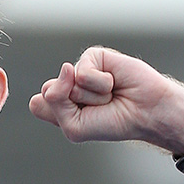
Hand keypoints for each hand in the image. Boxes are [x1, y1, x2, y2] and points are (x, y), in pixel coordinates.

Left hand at [28, 47, 183, 152]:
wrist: (146, 112)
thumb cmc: (113, 122)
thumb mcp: (73, 126)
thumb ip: (55, 102)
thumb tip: (65, 67)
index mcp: (57, 105)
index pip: (37, 104)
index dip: (59, 115)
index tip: (83, 120)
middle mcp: (66, 86)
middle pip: (48, 92)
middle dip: (73, 105)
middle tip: (96, 108)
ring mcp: (78, 70)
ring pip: (67, 83)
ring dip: (90, 96)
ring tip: (108, 96)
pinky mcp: (94, 57)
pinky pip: (83, 72)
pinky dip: (100, 83)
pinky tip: (113, 83)